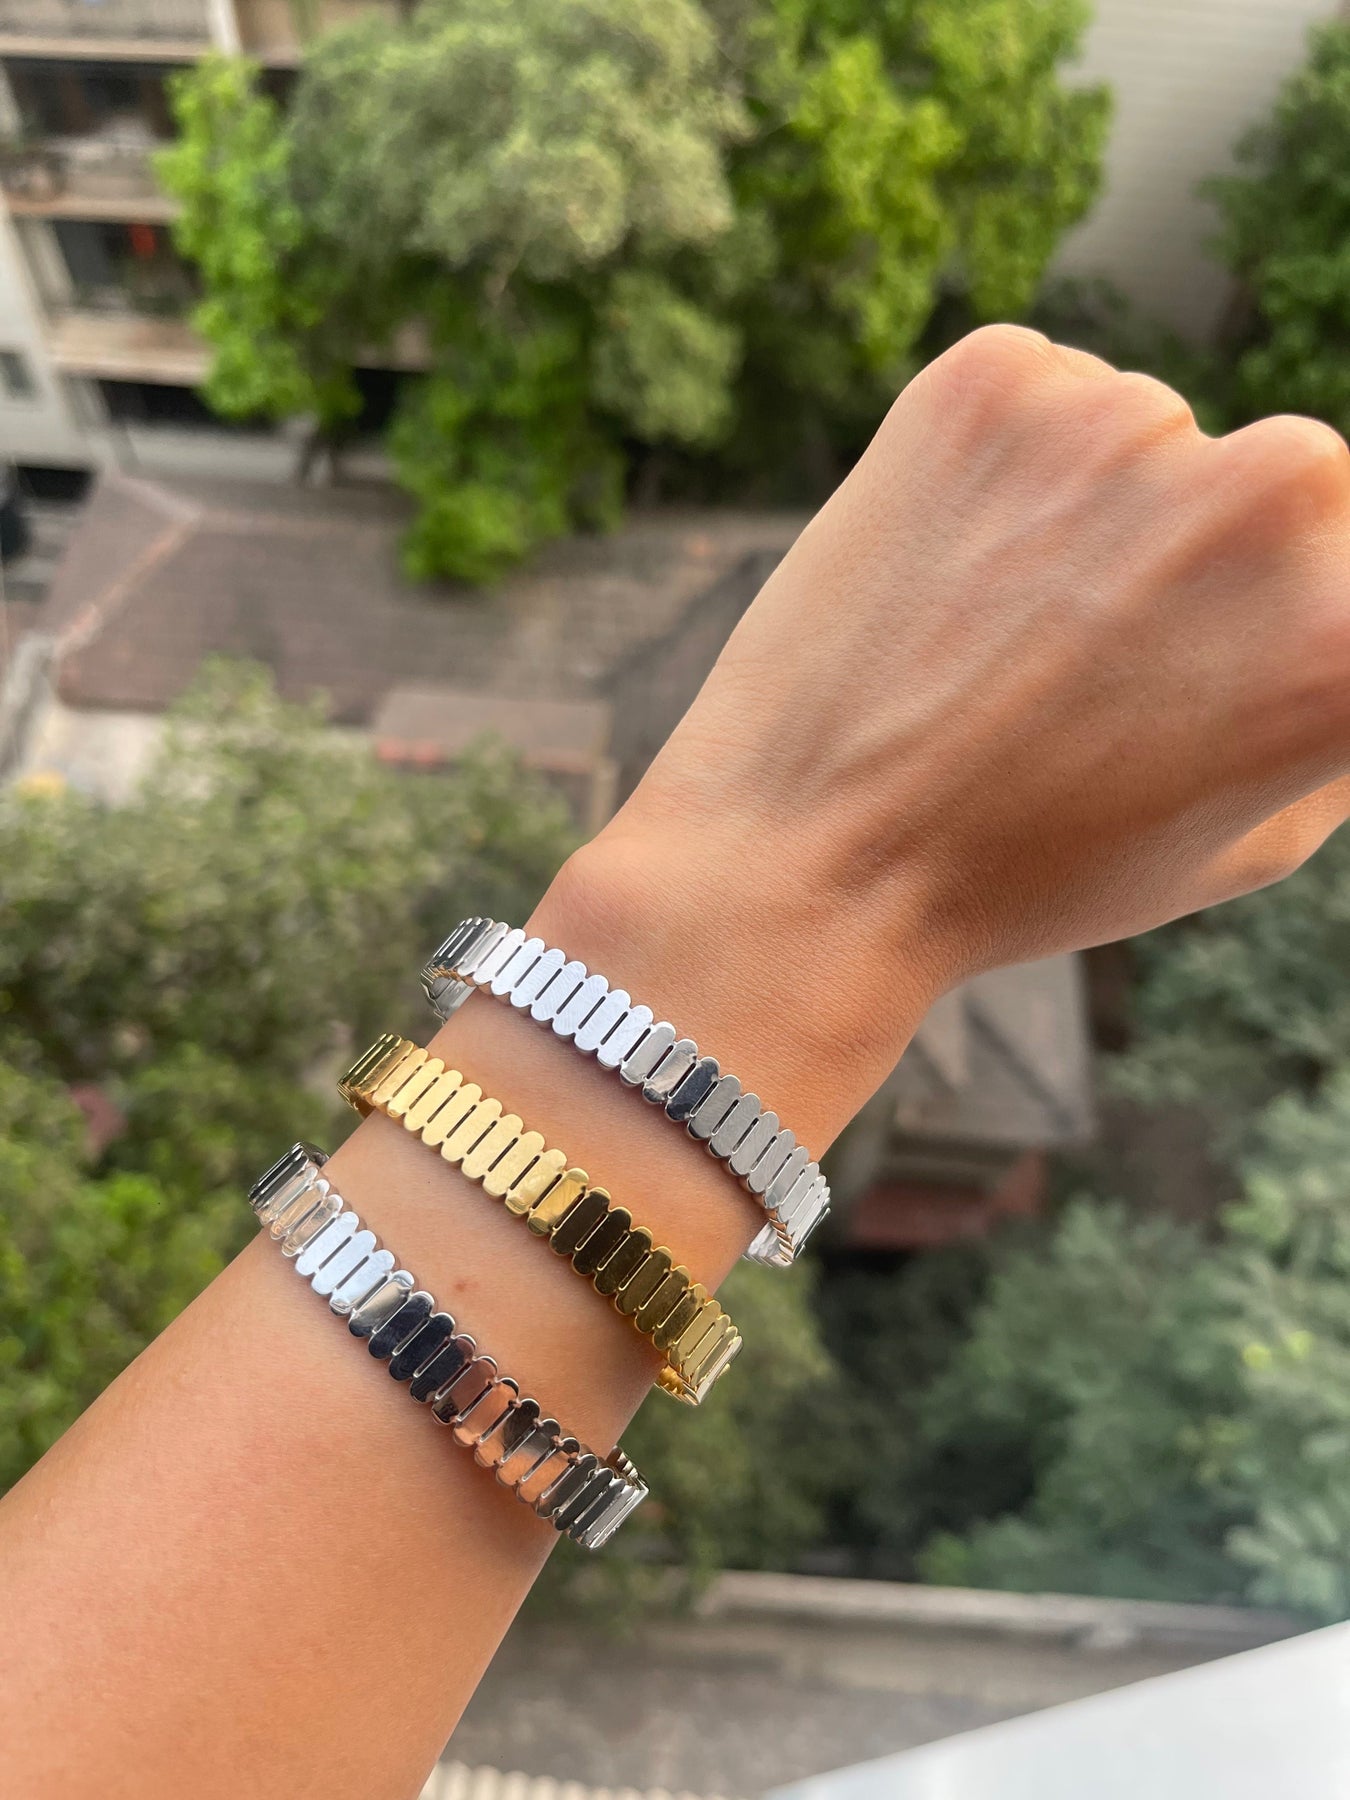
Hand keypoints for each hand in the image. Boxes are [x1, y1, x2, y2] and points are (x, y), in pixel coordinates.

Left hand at [553, 326, 1349, 1136]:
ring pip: (1146, 442)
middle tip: (1091, 665)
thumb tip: (1341, 598)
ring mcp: (1123, 421)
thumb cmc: (1031, 871)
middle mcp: (1269, 493)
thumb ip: (1345, 701)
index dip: (1279, 631)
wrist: (811, 858)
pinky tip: (947, 576)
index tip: (1196, 673)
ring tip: (999, 637)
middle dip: (1205, 562)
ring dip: (1096, 513)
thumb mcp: (1256, 832)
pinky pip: (1040, 401)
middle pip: (1281, 488)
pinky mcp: (992, 381)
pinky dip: (1003, 470)